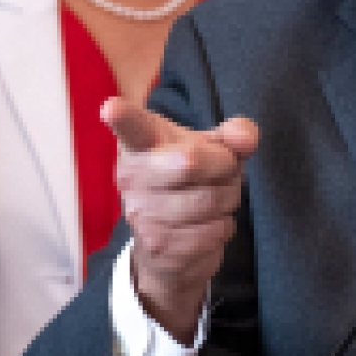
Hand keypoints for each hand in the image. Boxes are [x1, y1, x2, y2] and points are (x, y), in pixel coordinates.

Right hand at [102, 94, 258, 345]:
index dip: (123, 116)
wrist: (168, 247)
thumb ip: (235, 135)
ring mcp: (142, 214)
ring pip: (210, 200)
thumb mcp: (213, 149)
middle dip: (224, 165)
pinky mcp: (158, 247)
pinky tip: (209, 224)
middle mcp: (133, 176)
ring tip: (216, 197)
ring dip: (228, 198)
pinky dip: (224, 226)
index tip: (111, 107)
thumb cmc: (191, 181)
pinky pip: (214, 232)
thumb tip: (245, 140)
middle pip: (191, 162)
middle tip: (224, 167)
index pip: (132, 127)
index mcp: (142, 143)